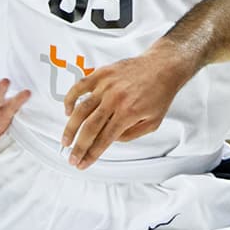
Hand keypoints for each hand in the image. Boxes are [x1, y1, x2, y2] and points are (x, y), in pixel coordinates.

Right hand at [60, 45, 194, 169]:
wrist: (163, 66)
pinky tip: (67, 111)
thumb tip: (110, 140)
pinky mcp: (102, 73)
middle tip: (71, 158)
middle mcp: (115, 99)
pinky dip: (70, 99)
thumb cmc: (160, 94)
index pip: (104, 139)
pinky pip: (80, 86)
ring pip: (81, 109)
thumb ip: (131, 135)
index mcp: (128, 113)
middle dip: (78, 147)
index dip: (91, 154)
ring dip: (70, 127)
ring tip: (65, 141)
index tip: (83, 163)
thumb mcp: (153, 123)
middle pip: (90, 127)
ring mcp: (106, 85)